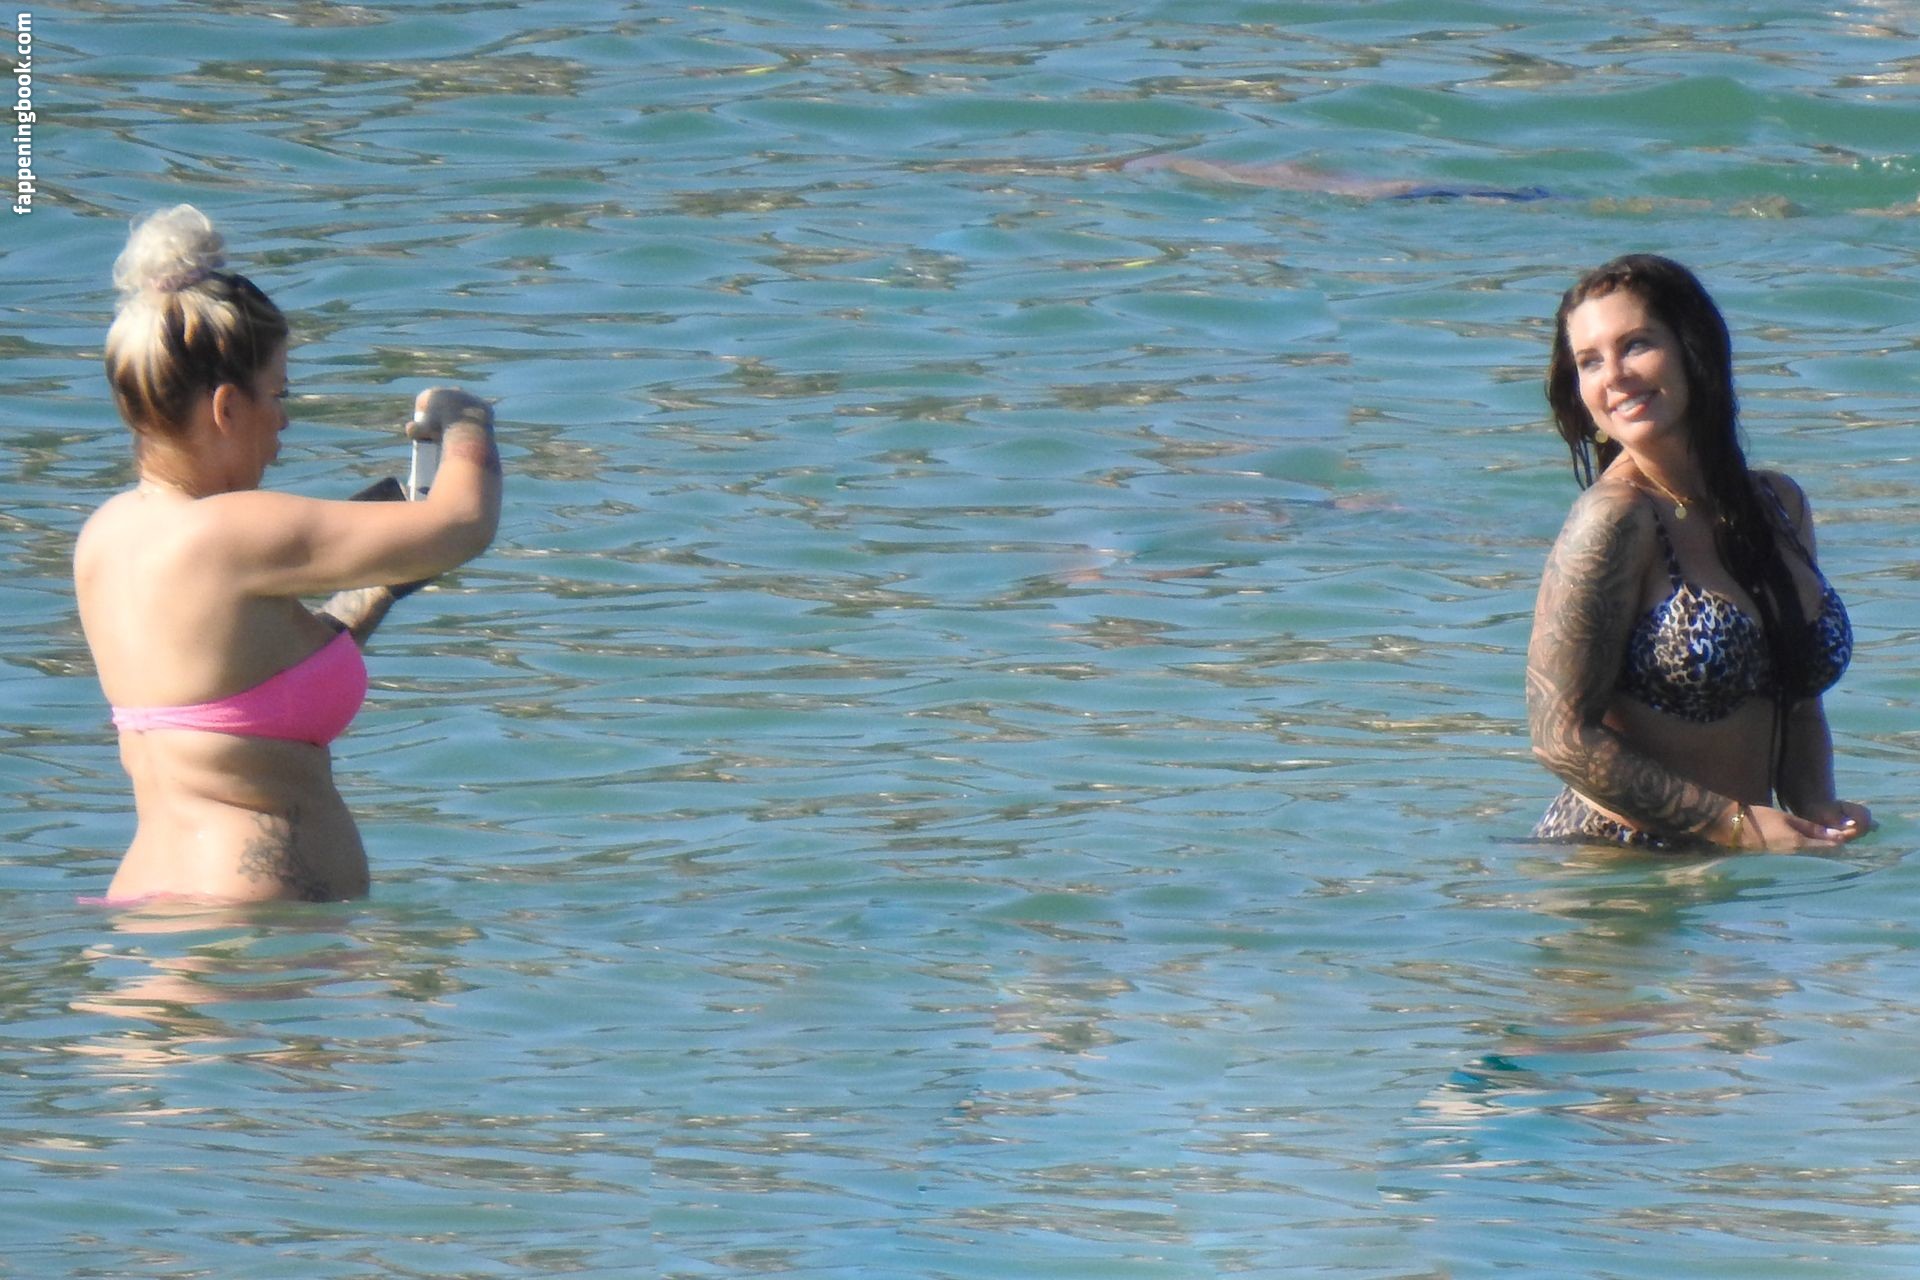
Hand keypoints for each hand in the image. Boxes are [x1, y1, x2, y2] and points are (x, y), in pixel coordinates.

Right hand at [409, 387, 493, 441]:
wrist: (466, 431)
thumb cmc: (440, 432)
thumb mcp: (420, 433)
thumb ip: (412, 430)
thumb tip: (411, 429)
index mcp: (434, 393)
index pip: (425, 400)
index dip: (423, 411)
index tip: (425, 424)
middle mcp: (451, 390)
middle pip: (444, 400)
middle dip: (442, 410)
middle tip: (442, 427)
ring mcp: (468, 396)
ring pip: (463, 403)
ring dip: (460, 412)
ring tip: (459, 426)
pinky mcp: (482, 404)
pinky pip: (479, 410)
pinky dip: (476, 417)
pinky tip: (475, 425)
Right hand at [1739, 802, 1868, 850]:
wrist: (1732, 829)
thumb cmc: (1759, 819)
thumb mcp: (1787, 818)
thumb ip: (1811, 828)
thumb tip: (1837, 835)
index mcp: (1799, 845)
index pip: (1830, 847)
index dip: (1843, 842)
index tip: (1853, 836)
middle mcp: (1796, 856)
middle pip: (1825, 856)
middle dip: (1837, 850)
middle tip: (1848, 841)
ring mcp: (1788, 860)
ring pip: (1815, 858)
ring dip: (1825, 852)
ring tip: (1835, 844)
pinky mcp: (1782, 860)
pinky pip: (1804, 858)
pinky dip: (1813, 853)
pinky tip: (1816, 847)